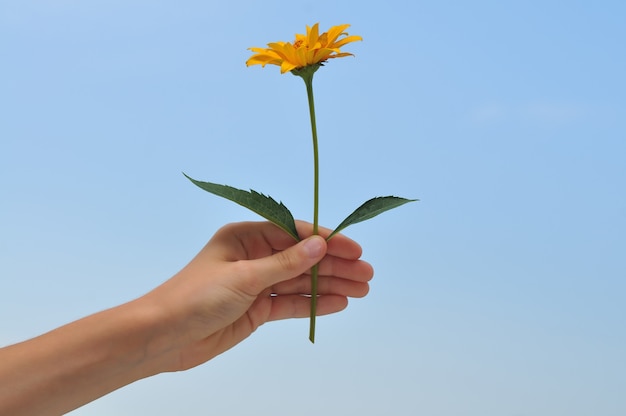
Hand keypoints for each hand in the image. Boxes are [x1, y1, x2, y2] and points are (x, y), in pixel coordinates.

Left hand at [144, 221, 373, 370]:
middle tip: (367, 275)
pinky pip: (290, 303)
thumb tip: (320, 245)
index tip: (355, 250)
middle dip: (334, 266)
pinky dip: (313, 303)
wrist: (163, 337)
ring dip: (329, 285)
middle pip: (302, 258)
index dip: (327, 242)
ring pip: (300, 281)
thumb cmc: (196, 297)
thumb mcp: (244, 277)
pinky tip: (338, 303)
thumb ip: (285, 264)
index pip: (294, 234)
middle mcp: (254, 257)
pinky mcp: (256, 309)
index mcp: (246, 237)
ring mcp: (256, 284)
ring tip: (362, 290)